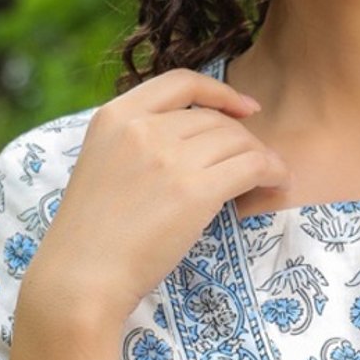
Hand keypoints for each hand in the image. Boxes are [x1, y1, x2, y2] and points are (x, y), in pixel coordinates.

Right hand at [27, 66, 292, 326]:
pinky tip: (278, 183)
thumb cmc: (91, 236)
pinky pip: (253, 165)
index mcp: (114, 116)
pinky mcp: (195, 190)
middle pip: (213, 118)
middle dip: (241, 138)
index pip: (180, 82)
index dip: (219, 91)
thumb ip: (138, 144)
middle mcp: (142, 128)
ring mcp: (169, 157)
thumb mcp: (103, 166)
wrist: (82, 277)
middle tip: (254, 163)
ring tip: (271, 176)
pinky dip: (273, 171)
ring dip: (261, 157)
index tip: (244, 108)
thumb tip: (193, 141)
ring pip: (237, 140)